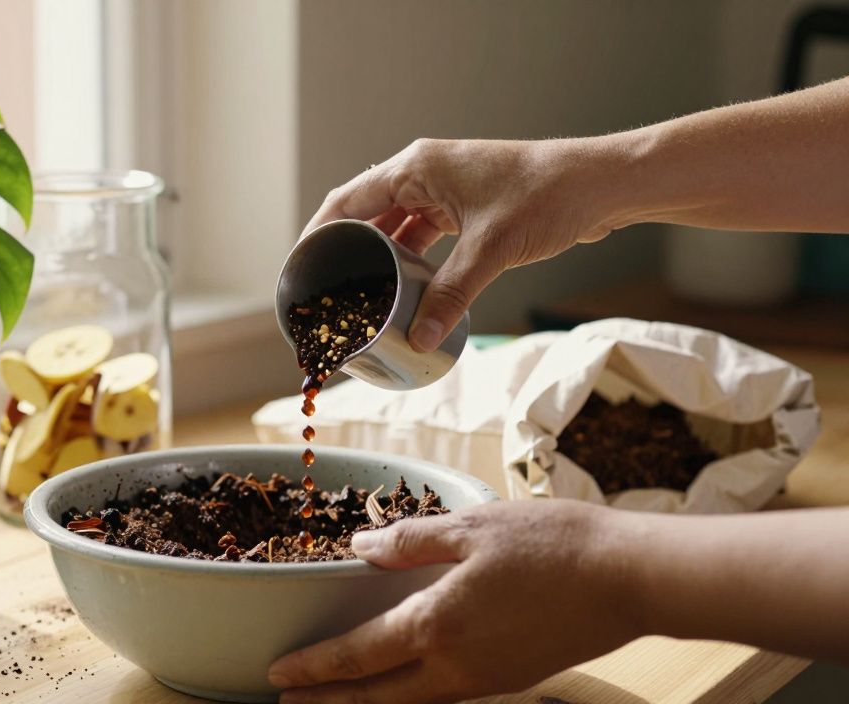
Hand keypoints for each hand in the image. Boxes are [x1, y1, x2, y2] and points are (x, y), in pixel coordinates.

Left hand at [267, 500, 642, 703]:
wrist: (630, 579)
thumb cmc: (553, 545)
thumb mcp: (472, 526)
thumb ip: (410, 541)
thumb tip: (360, 547)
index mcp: (438, 625)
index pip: (357, 657)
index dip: (315, 667)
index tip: (279, 673)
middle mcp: (456, 665)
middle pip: (377, 698)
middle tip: (289, 702)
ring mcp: (486, 677)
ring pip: (412, 703)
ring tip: (336, 699)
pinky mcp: (512, 676)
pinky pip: (446, 696)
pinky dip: (410, 696)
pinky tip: (405, 683)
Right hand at [306, 138, 628, 351]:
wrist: (601, 184)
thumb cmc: (548, 196)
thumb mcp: (491, 250)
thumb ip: (451, 294)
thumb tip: (422, 339)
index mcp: (416, 167)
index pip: (346, 201)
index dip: (317, 235)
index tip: (299, 269)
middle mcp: (423, 172)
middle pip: (365, 215)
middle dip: (346, 253)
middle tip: (327, 291)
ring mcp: (443, 189)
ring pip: (394, 228)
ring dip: (379, 260)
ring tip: (361, 297)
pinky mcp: (463, 206)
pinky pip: (422, 235)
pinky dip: (410, 261)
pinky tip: (405, 289)